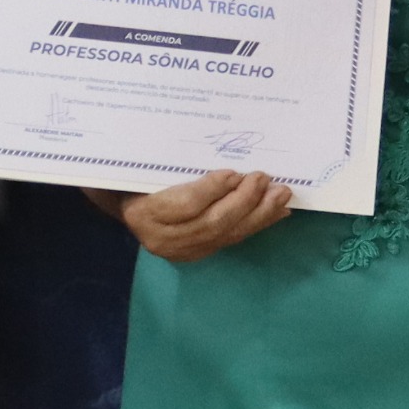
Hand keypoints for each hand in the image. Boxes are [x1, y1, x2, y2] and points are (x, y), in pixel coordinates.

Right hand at [87, 169, 291, 262]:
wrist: (128, 204)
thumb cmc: (139, 176)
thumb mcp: (149, 165)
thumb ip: (174, 162)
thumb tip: (221, 154)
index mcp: (143, 210)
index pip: (184, 205)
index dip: (211, 190)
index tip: (233, 173)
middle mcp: (161, 238)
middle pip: (210, 223)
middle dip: (243, 202)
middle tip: (265, 179)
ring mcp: (180, 251)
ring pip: (225, 235)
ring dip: (258, 214)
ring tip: (281, 195)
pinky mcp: (197, 255)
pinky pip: (231, 239)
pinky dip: (256, 224)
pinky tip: (276, 212)